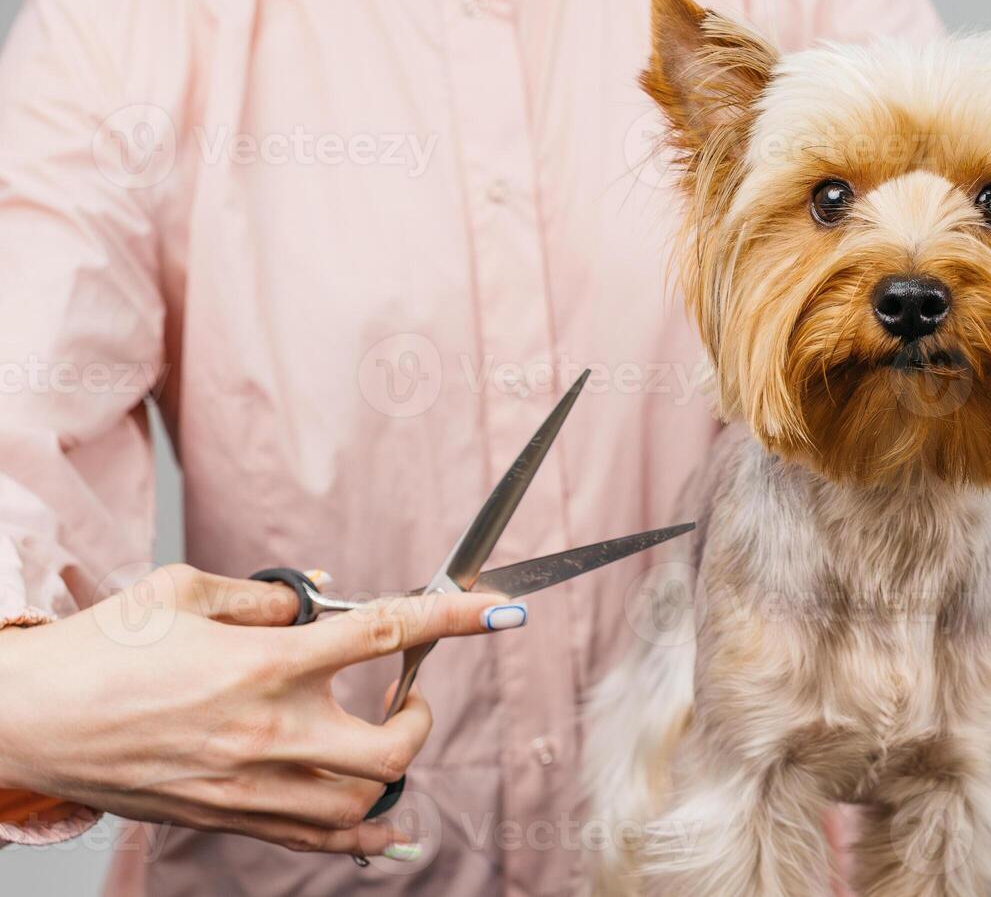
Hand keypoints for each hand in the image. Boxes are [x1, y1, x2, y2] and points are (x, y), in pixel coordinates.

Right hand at [0, 564, 519, 857]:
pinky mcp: (229, 819)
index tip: (498, 609)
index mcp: (265, 662)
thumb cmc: (100, 652)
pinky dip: (361, 840)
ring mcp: (252, 785)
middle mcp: (270, 730)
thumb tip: (319, 596)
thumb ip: (263, 595)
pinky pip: (317, 844)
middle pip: (393, 743)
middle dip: (421, 714)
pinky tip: (381, 828)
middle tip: (410, 693)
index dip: (454, 617)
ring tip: (381, 741)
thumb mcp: (181, 591)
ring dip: (392, 770)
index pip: (385, 632)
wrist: (29, 721)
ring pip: (364, 804)